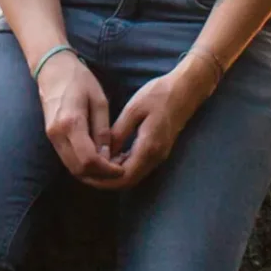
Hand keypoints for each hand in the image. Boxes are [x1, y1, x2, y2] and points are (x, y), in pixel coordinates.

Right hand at [35, 52, 126, 185]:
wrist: (52, 68)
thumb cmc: (79, 79)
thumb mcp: (99, 101)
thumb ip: (102, 130)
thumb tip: (107, 156)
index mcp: (71, 123)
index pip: (89, 160)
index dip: (107, 170)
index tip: (122, 169)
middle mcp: (57, 134)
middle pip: (78, 169)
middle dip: (100, 176)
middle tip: (118, 170)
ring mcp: (51, 137)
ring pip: (71, 167)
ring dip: (91, 173)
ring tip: (111, 166)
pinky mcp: (51, 137)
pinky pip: (68, 158)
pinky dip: (83, 165)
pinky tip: (98, 159)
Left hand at [91, 55, 217, 189]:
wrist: (186, 89)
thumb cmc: (159, 95)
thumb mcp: (134, 110)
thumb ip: (118, 133)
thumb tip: (102, 153)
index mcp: (149, 148)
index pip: (124, 177)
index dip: (104, 181)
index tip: (85, 175)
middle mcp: (155, 157)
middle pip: (128, 181)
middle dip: (105, 181)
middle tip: (84, 173)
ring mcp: (159, 155)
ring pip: (133, 175)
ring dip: (113, 175)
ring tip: (92, 166)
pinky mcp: (159, 149)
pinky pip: (138, 165)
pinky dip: (122, 166)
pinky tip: (109, 156)